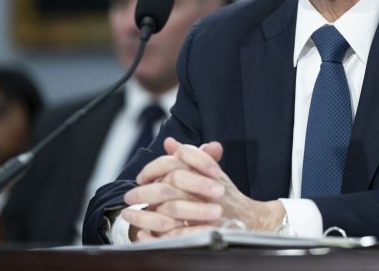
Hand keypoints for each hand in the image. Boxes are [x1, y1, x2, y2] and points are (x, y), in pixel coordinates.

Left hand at [122, 138, 284, 240]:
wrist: (250, 219)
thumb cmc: (228, 194)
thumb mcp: (211, 171)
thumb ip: (189, 157)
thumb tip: (169, 143)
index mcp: (205, 173)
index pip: (175, 163)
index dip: (154, 169)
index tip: (141, 177)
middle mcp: (204, 190)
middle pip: (168, 187)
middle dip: (144, 192)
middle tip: (128, 196)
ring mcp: (204, 211)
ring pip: (168, 211)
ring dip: (144, 214)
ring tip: (128, 215)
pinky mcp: (202, 231)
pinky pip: (173, 234)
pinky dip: (155, 235)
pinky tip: (142, 233)